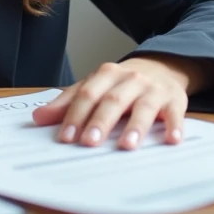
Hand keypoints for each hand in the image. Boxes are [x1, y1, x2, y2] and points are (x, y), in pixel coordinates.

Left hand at [31, 56, 195, 149]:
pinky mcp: (175, 100)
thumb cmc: (121, 84)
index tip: (66, 137)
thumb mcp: (94, 86)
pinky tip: (172, 140)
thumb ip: (67, 102)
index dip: (76, 115)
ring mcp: (154, 89)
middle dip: (100, 122)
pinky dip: (175, 126)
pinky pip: (176, 113)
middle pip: (113, 100)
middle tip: (90, 143)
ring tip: (127, 146)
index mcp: (106, 74)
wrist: (162, 67)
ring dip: (136, 126)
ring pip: (144, 106)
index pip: (88, 94)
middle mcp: (130, 79)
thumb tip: (37, 118)